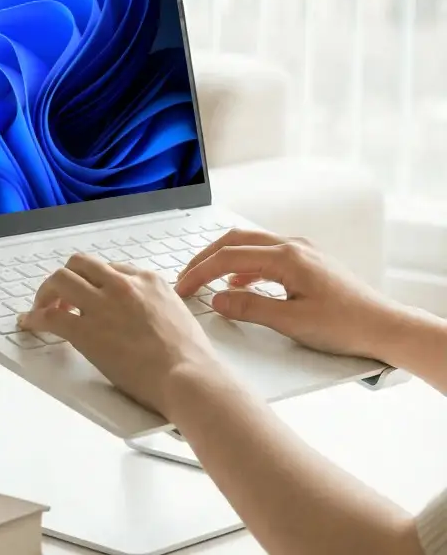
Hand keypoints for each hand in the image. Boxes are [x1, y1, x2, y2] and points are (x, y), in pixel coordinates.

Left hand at [18, 253, 220, 416]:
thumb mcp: (178, 312)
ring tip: (42, 307)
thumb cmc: (190, 356)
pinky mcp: (86, 331)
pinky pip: (50, 317)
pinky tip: (30, 323)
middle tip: (60, 296)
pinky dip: (35, 317)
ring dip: (47, 292)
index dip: (95, 282)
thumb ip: (156, 303)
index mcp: (146, 279)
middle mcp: (121, 285)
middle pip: (80, 264)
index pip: (109, 269)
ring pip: (60, 280)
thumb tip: (146, 310)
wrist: (187, 377)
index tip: (88, 295)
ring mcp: (102, 305)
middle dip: (67, 277)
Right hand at [175, 229, 398, 359]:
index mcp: (286, 257)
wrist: (384, 326)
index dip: (200, 272)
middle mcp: (292, 246)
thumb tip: (217, 300)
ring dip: (224, 258)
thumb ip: (250, 308)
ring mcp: (301, 251)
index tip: (182, 288)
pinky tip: (240, 283)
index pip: (229, 257)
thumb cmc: (345, 325)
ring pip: (250, 244)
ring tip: (206, 279)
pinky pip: (266, 254)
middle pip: (235, 240)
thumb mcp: (292, 322)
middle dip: (206, 257)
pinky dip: (245, 265)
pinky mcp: (307, 261)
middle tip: (185, 277)